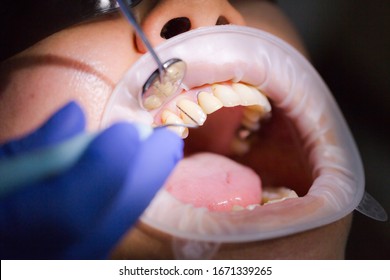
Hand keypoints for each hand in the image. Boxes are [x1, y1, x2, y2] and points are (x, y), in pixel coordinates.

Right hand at [0, 102, 182, 258]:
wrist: (3, 237)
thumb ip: (25, 150)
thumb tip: (73, 115)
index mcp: (8, 233)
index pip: (67, 211)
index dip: (103, 169)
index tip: (128, 131)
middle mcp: (41, 262)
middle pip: (103, 227)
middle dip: (141, 179)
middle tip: (169, 140)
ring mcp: (62, 266)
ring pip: (111, 234)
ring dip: (139, 190)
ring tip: (159, 154)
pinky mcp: (74, 262)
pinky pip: (106, 236)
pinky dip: (123, 203)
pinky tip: (136, 178)